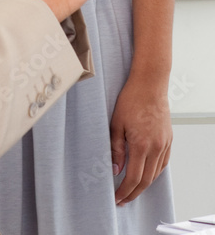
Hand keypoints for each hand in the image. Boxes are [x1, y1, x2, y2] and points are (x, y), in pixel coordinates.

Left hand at [110, 73, 171, 204]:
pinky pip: (163, 163)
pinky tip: (146, 175)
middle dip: (133, 193)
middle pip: (146, 180)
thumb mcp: (115, 123)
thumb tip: (116, 168)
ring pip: (155, 173)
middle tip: (122, 200)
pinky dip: (154, 173)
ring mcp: (164, 145)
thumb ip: (116, 147)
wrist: (150, 86)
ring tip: (131, 190)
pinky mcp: (168, 140)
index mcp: (141, 145)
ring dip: (144, 185)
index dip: (124, 191)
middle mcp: (156, 148)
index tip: (116, 198)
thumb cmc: (130, 100)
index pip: (133, 177)